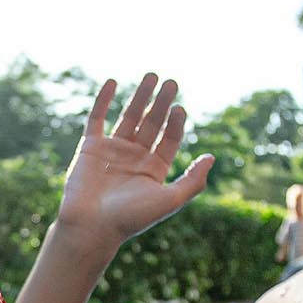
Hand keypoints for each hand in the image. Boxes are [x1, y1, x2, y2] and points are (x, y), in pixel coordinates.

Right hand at [56, 73, 212, 245]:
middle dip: (162, 103)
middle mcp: (135, 157)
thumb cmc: (131, 218)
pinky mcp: (90, 148)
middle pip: (152, 123)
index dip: (176, 122)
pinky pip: (97, 119)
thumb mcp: (170, 200)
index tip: (179, 108)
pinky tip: (113, 82)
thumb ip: (193, 181)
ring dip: (140, 96)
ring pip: (129, 116)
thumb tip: (212, 157)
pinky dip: (104, 100)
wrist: (91, 227)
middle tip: (171, 82)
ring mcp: (113, 150)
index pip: (169, 138)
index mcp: (154, 170)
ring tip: (151, 75)